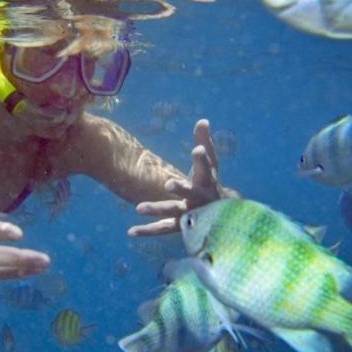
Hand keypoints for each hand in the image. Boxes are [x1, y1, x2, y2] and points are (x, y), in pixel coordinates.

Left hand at [127, 119, 238, 236]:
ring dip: (156, 209)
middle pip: (190, 193)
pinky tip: (130, 232)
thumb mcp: (210, 164)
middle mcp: (199, 199)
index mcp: (207, 181)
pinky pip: (162, 229)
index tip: (198, 149)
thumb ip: (205, 142)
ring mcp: (189, 214)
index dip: (202, 159)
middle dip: (180, 188)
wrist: (221, 217)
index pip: (206, 168)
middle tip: (168, 183)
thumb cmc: (210, 183)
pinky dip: (147, 231)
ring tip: (137, 208)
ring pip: (172, 212)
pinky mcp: (179, 227)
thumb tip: (203, 120)